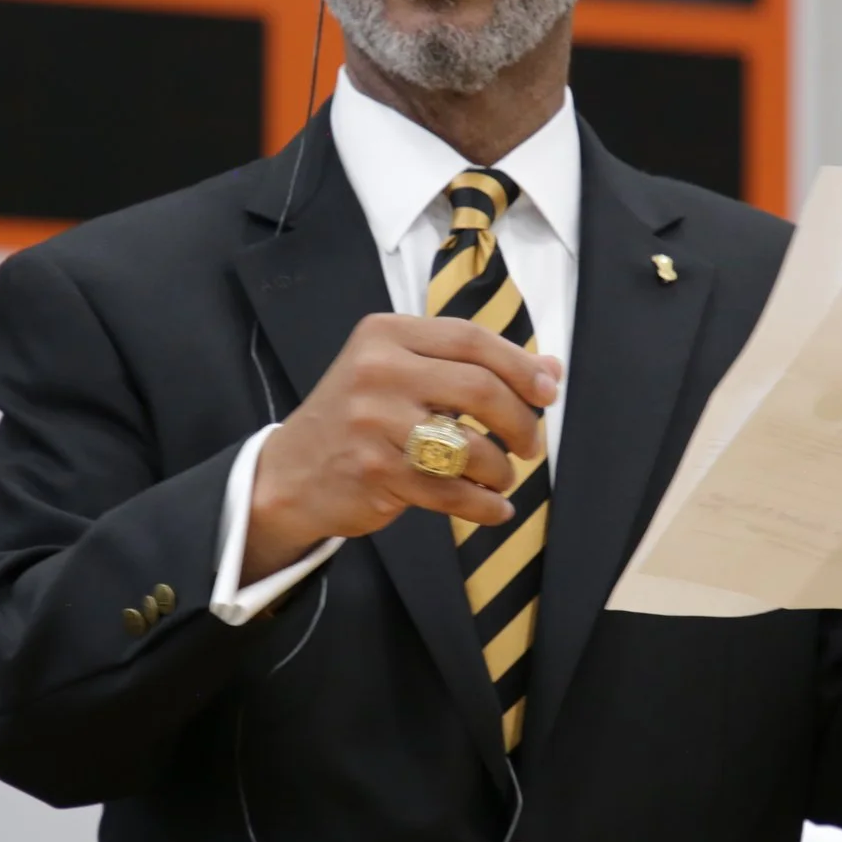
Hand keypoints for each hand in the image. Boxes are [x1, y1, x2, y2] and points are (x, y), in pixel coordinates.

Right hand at [247, 315, 561, 579]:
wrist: (290, 474)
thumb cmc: (359, 419)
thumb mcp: (404, 375)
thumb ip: (471, 366)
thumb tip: (551, 371)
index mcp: (386, 334)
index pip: (471, 339)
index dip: (521, 366)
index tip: (549, 393)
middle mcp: (377, 371)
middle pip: (479, 388)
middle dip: (520, 421)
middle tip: (531, 445)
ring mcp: (372, 422)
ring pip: (469, 446)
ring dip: (501, 469)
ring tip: (501, 477)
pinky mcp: (374, 472)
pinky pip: (450, 492)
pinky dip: (483, 505)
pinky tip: (493, 508)